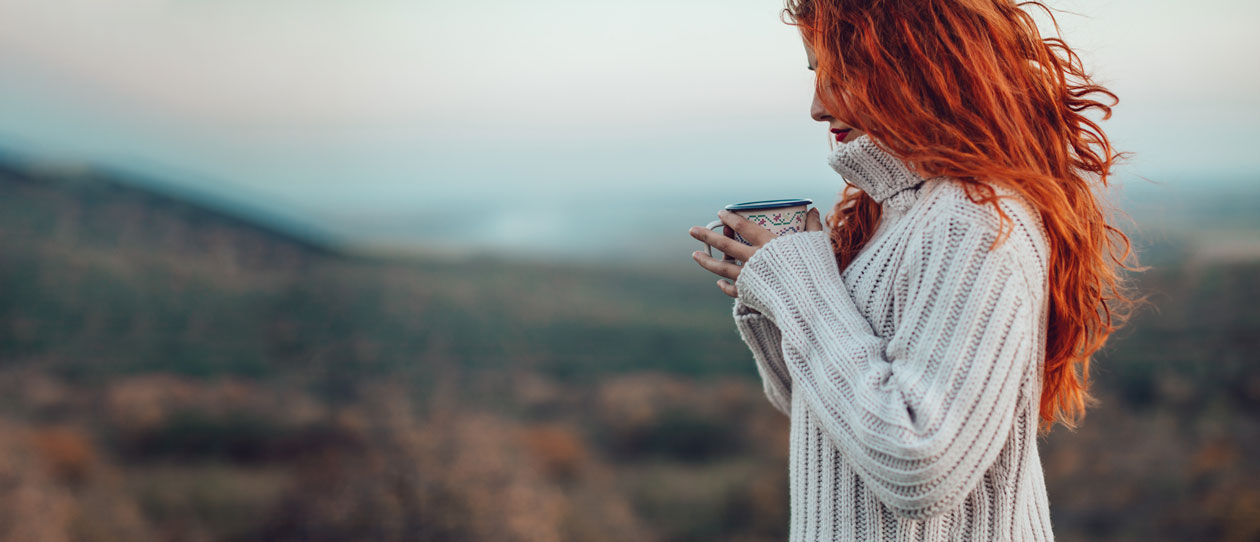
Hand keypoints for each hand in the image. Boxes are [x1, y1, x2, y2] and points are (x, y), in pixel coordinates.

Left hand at [688, 207, 824, 297]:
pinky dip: (725, 287)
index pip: (743, 227)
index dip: (731, 218)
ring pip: (723, 268)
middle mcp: (754, 259)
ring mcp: (750, 278)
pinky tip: (719, 283)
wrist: (812, 303)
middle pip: (726, 245)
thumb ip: (812, 227)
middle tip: (692, 231)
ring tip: (695, 255)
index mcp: (768, 244)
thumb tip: (814, 210)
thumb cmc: (816, 270)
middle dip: (707, 236)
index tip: (721, 213)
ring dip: (707, 260)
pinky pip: (734, 290)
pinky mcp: (752, 295)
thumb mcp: (816, 244)